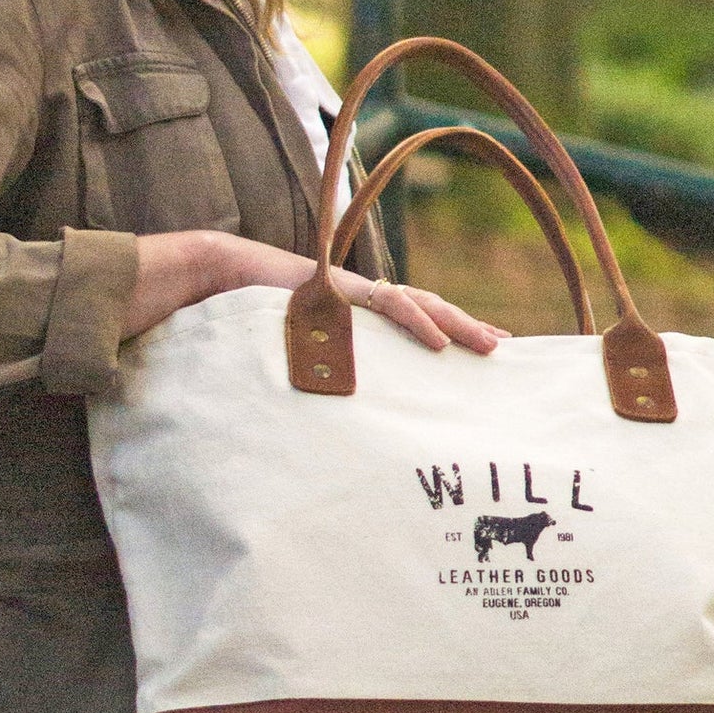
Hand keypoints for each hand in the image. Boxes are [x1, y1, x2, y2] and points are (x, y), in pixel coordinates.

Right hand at [126, 231, 509, 353]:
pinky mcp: (340, 290)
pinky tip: (437, 340)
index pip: (412, 326)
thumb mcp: (294, 366)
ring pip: (417, 305)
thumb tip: (328, 429)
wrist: (209, 283)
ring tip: (489, 345)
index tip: (482, 357)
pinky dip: (414, 320)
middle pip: (426, 313)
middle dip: (465, 331)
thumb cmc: (242, 329)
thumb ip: (317, 382)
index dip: (447, 338)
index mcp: (354, 322)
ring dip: (455, 325)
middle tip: (505, 351)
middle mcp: (359, 305)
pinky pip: (385, 304)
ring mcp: (352, 295)